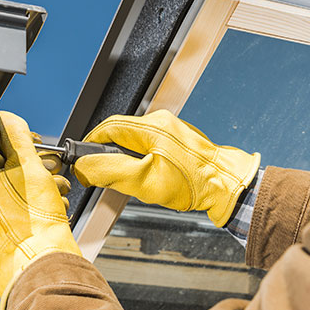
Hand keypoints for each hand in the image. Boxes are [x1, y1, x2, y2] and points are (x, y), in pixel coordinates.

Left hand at [0, 112, 81, 309]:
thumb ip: (16, 137)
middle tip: (51, 169)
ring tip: (57, 192)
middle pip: (5, 168)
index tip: (34, 145)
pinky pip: (19, 209)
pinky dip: (38, 205)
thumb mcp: (28, 165)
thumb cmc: (34, 221)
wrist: (43, 262)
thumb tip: (6, 118)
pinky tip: (53, 208)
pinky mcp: (4, 234)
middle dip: (35, 165)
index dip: (16, 141)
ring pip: (16, 189)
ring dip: (42, 185)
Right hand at [72, 109, 259, 226]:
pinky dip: (142, 160)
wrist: (227, 186)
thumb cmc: (193, 184)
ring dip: (126, 158)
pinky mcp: (180, 141)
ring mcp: (173, 130)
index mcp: (152, 126)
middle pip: (121, 133)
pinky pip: (151, 146)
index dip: (91, 143)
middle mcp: (163, 122)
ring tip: (129, 179)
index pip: (108, 127)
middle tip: (104, 174)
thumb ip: (110, 171)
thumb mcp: (144, 181)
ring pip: (136, 140)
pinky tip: (148, 177)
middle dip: (109, 153)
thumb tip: (84, 166)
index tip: (82, 160)